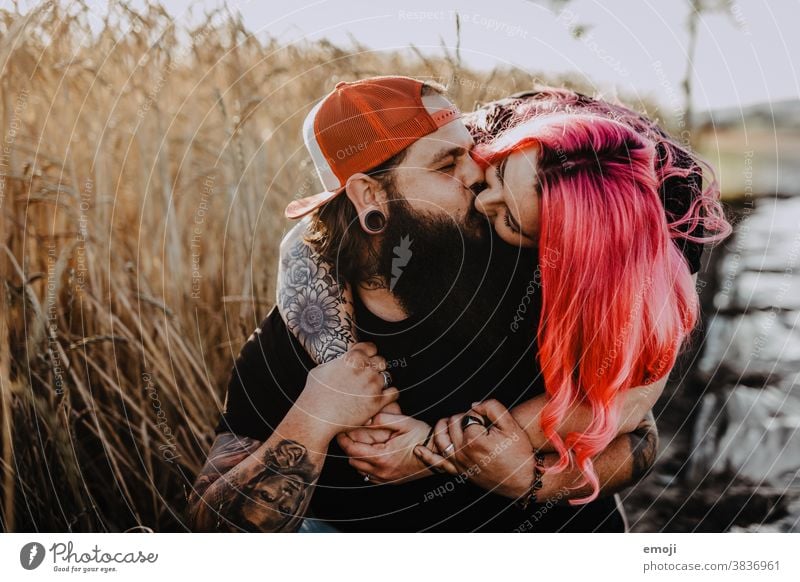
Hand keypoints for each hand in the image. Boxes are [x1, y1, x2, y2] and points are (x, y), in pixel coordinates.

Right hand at [297, 342, 398, 437]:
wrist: (316, 417)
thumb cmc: (314, 394)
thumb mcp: (320, 369)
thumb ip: (336, 362)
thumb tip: (340, 361)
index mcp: (352, 358)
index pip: (371, 347)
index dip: (368, 353)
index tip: (366, 359)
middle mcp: (365, 369)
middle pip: (381, 361)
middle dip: (375, 367)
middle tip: (367, 376)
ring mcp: (373, 385)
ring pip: (387, 376)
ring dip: (380, 382)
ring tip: (369, 389)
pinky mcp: (377, 402)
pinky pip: (394, 392)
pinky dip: (390, 394)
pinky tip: (381, 397)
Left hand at [337, 412, 434, 483]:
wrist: (438, 453)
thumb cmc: (422, 437)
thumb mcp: (403, 422)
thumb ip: (382, 418)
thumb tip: (366, 417)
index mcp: (383, 456)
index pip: (352, 450)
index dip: (343, 440)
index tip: (341, 432)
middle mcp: (382, 471)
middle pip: (353, 461)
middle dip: (351, 448)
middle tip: (354, 435)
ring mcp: (386, 478)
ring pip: (360, 470)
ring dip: (359, 457)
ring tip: (366, 444)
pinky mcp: (390, 481)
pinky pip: (370, 476)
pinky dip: (367, 466)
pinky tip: (375, 454)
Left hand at [414, 399, 535, 498]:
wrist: (523, 480)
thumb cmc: (519, 453)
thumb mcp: (510, 425)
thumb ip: (492, 407)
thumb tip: (473, 405)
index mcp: (474, 441)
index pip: (466, 416)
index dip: (479, 415)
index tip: (490, 423)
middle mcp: (463, 453)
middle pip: (452, 424)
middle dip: (463, 419)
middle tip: (480, 425)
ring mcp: (459, 464)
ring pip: (441, 439)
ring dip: (444, 427)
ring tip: (454, 423)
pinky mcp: (459, 472)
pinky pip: (438, 464)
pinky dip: (426, 456)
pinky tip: (418, 449)